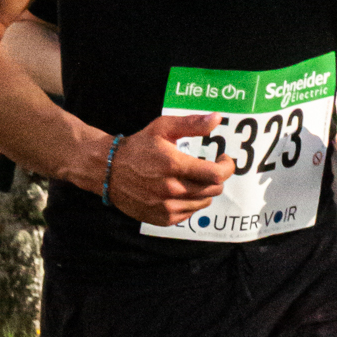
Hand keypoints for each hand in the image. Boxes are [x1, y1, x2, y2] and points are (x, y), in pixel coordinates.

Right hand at [102, 114, 235, 225]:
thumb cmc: (139, 147)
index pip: (216, 175)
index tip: (224, 159)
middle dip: (216, 177)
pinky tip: (179, 191)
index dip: (227, 167)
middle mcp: (172, 189)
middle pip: (213, 189)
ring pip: (204, 202)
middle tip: (208, 167)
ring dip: (204, 190)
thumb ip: (192, 124)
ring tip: (192, 178)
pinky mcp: (163, 218)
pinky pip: (190, 213)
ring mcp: (167, 207)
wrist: (109, 171)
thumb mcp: (163, 128)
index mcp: (174, 165)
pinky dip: (191, 202)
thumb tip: (217, 118)